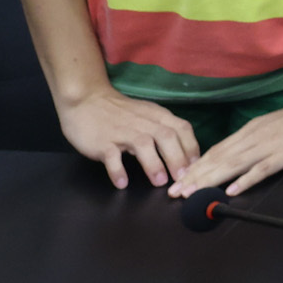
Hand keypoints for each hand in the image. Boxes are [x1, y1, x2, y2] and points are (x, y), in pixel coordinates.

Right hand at [58, 84, 199, 189]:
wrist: (86, 100)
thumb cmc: (120, 112)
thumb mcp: (147, 115)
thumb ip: (163, 130)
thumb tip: (183, 155)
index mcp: (157, 116)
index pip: (182, 128)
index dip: (191, 147)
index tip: (196, 166)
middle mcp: (143, 122)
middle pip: (166, 136)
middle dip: (177, 157)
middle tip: (182, 178)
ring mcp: (122, 131)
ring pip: (142, 144)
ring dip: (153, 163)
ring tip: (160, 182)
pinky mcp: (102, 141)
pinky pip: (111, 156)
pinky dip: (117, 170)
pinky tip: (122, 183)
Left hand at [169, 87, 282, 198]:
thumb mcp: (273, 125)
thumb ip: (255, 139)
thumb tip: (237, 153)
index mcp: (251, 130)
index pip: (218, 150)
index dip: (197, 166)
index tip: (180, 180)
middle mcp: (254, 137)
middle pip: (219, 159)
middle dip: (194, 177)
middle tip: (175, 193)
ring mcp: (268, 146)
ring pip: (232, 165)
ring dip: (209, 180)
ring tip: (191, 194)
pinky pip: (261, 169)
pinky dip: (244, 179)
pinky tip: (231, 190)